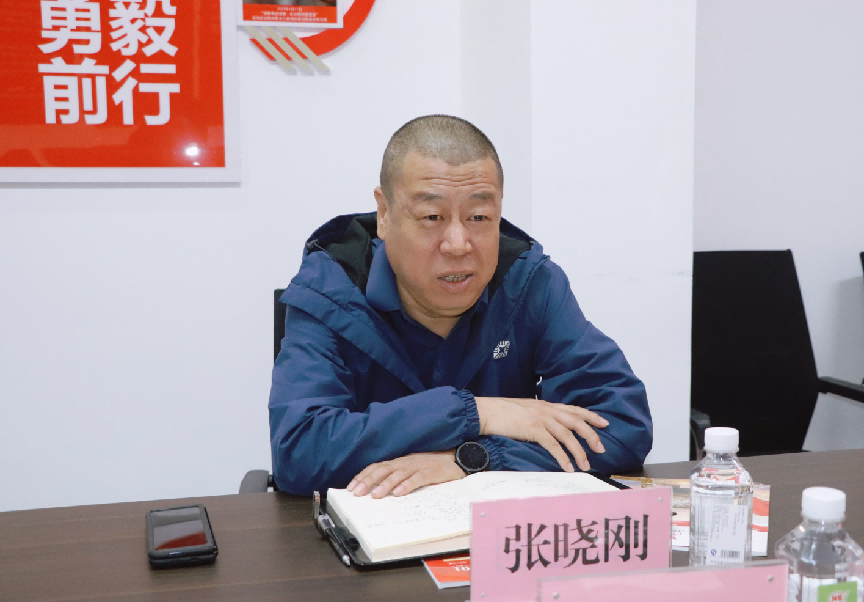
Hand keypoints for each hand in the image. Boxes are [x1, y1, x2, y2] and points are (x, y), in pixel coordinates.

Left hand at [346, 451, 465, 498]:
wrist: (458, 459)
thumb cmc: (433, 467)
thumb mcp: (412, 470)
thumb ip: (397, 477)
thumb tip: (376, 490)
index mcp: (400, 462)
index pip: (377, 467)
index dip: (363, 476)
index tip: (351, 487)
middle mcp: (407, 462)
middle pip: (383, 469)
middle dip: (368, 481)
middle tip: (356, 492)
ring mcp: (419, 465)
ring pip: (399, 474)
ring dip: (385, 485)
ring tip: (375, 495)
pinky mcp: (432, 471)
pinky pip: (418, 478)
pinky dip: (408, 485)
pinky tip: (399, 493)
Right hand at [475, 397, 608, 471]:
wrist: (484, 412)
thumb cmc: (501, 413)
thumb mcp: (524, 411)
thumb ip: (538, 417)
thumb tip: (548, 428)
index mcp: (545, 405)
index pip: (573, 409)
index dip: (591, 416)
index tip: (605, 423)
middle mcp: (546, 409)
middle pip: (576, 422)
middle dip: (591, 435)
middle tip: (601, 449)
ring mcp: (540, 418)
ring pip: (567, 435)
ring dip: (579, 451)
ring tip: (586, 465)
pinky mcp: (532, 428)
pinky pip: (553, 445)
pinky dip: (563, 457)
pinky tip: (568, 467)